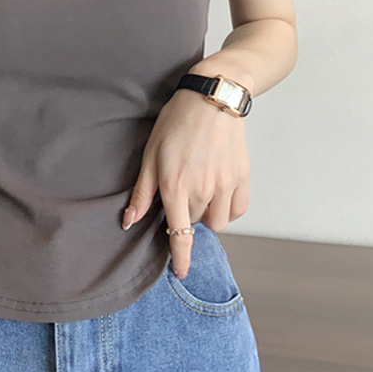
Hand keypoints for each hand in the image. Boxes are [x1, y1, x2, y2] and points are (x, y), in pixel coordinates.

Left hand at [121, 88, 249, 277]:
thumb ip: (143, 191)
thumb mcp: (150, 154)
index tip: (181, 272)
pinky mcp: (242, 178)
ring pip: (218, 222)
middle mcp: (203, 190)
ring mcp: (226, 185)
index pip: (179, 236)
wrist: (212, 98)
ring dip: (207, 215)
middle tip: (181, 190)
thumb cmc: (176, 122)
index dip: (181, 259)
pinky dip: (228, 208)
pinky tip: (218, 192)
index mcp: (176, 186)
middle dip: (186, 215)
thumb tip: (130, 220)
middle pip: (195, 225)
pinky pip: (237, 210)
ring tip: (200, 192)